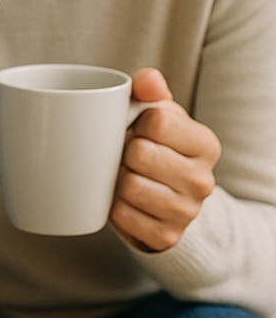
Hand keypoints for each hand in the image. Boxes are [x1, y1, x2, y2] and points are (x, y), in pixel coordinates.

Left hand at [110, 68, 220, 251]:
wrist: (158, 196)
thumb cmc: (152, 143)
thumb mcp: (153, 111)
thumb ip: (149, 87)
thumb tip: (148, 80)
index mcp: (205, 144)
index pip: (158, 121)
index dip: (135, 121)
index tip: (137, 128)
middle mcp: (202, 180)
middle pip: (140, 153)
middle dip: (123, 150)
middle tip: (125, 153)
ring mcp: (186, 212)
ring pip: (130, 186)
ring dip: (115, 178)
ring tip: (122, 174)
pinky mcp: (164, 236)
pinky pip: (121, 215)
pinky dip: (112, 205)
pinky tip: (121, 198)